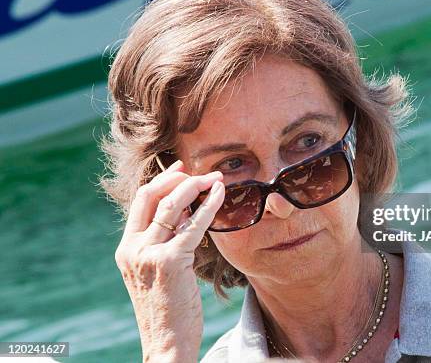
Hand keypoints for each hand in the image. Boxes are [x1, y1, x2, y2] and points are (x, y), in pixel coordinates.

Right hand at [114, 160, 224, 362]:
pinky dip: (209, 205)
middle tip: (204, 173)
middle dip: (180, 178)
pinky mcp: (170, 261)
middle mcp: (133, 248)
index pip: (140, 201)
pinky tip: (221, 195)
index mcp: (126, 248)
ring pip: (172, 204)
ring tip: (217, 180)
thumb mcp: (158, 272)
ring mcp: (149, 253)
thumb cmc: (167, 310)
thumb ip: (165, 242)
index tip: (181, 169)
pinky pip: (194, 224)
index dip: (161, 180)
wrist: (166, 344)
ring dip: (197, 187)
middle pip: (152, 195)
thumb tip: (186, 212)